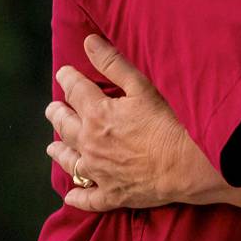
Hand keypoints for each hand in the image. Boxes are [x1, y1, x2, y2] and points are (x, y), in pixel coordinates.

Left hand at [45, 35, 224, 210]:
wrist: (187, 165)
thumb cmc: (170, 122)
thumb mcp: (143, 87)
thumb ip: (114, 64)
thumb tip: (88, 42)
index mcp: (96, 114)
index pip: (74, 91)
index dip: (68, 79)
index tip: (64, 73)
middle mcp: (89, 143)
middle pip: (64, 126)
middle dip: (57, 114)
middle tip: (53, 108)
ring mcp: (98, 172)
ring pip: (69, 162)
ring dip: (59, 152)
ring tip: (52, 147)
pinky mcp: (111, 194)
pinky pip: (88, 199)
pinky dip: (77, 198)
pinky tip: (71, 197)